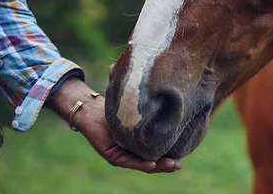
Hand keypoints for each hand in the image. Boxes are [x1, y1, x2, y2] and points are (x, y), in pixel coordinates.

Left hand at [46, 77, 180, 172]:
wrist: (91, 109)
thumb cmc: (114, 107)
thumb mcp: (135, 112)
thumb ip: (148, 115)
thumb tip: (171, 105)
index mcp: (136, 145)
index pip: (154, 154)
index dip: (167, 157)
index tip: (182, 157)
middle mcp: (129, 153)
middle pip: (150, 163)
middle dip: (165, 165)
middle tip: (179, 166)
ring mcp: (121, 155)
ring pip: (141, 164)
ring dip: (157, 166)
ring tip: (170, 165)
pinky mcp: (112, 155)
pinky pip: (128, 160)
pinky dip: (140, 163)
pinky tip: (151, 163)